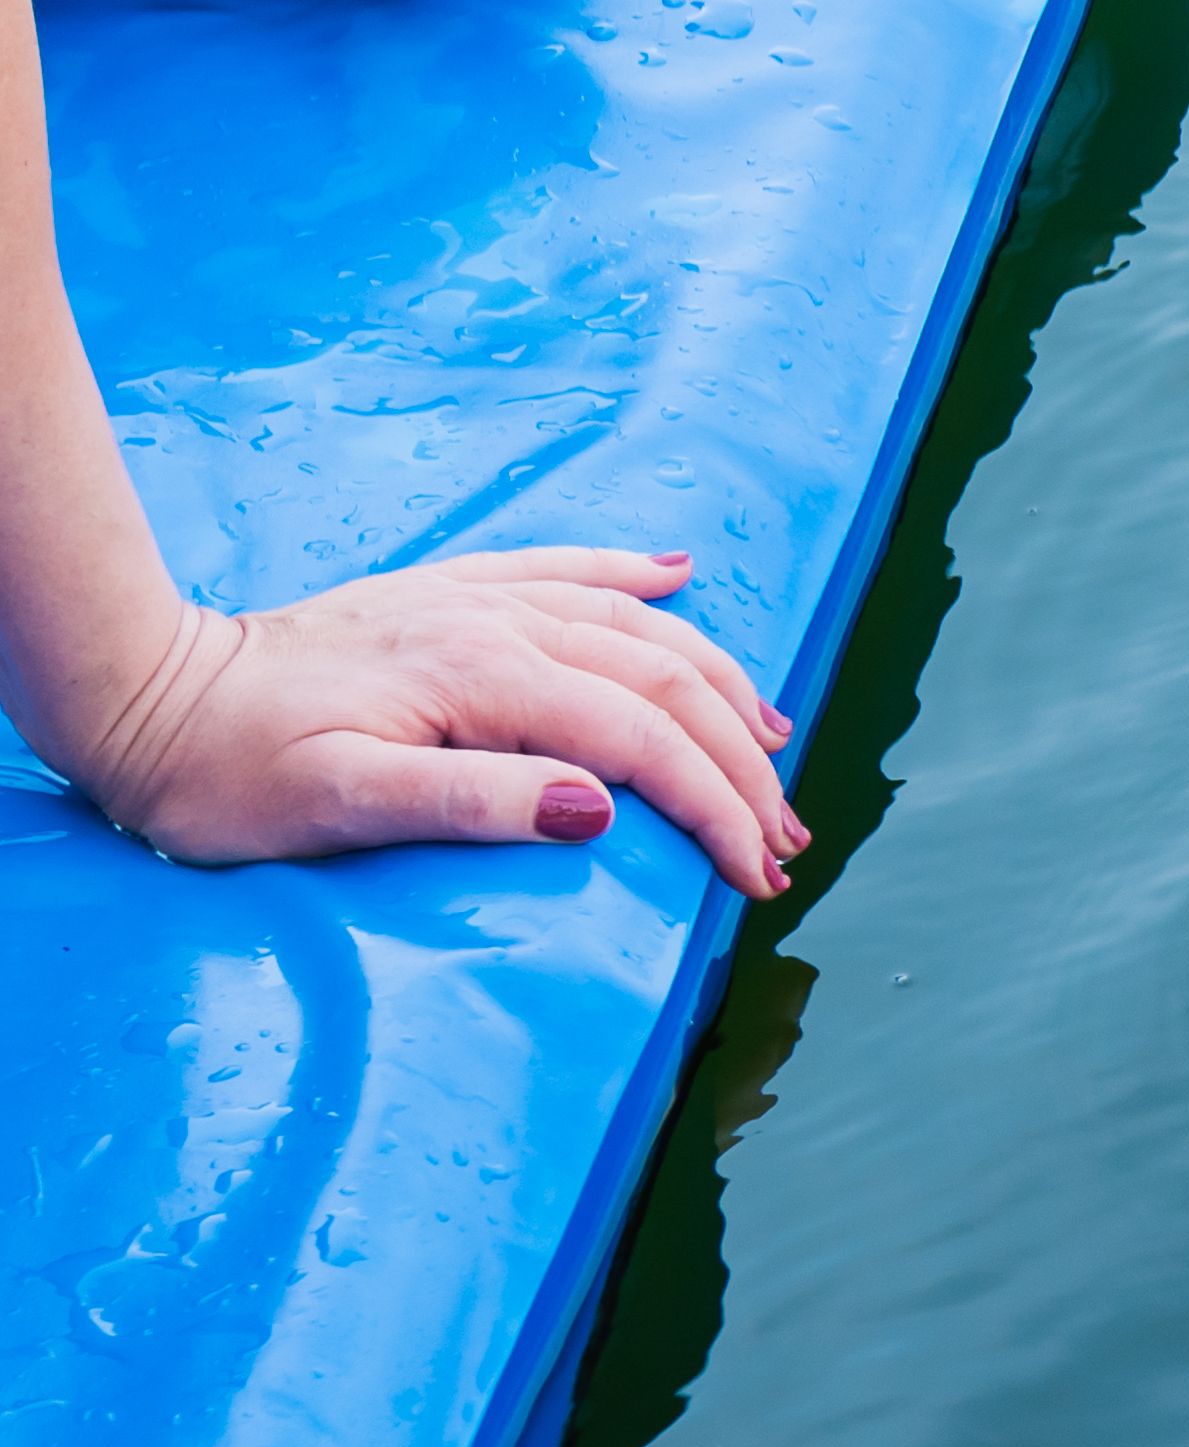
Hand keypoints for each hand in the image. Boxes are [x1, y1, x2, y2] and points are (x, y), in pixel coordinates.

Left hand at [72, 544, 802, 893]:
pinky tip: (677, 576)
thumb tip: (600, 805)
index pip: (645, 742)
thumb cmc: (229, 772)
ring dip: (719, 685)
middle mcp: (501, 623)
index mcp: (486, 677)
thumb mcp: (337, 807)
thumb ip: (472, 801)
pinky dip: (634, 575)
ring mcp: (478, 601)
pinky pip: (569, 571)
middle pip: (667, 683)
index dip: (718, 809)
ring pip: (640, 628)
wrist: (148, 695)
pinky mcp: (450, 594)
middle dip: (743, 763)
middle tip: (783, 839)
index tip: (758, 876)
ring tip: (772, 743)